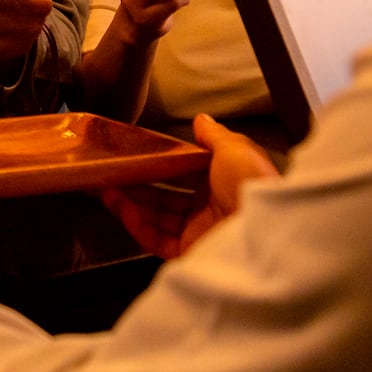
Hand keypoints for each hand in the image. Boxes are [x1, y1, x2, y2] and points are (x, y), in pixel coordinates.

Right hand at [98, 114, 277, 258]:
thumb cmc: (254, 186)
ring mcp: (198, 231)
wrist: (265, 229)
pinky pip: (154, 238)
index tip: (136, 154)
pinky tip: (120, 206)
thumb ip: (214, 135)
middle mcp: (210, 208)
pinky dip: (134, 222)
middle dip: (136, 183)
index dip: (159, 163)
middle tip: (112, 172)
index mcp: (223, 182)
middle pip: (165, 195)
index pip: (184, 171)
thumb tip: (201, 120)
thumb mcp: (235, 148)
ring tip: (106, 186)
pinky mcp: (188, 252)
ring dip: (128, 202)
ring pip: (155, 217)